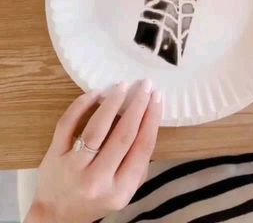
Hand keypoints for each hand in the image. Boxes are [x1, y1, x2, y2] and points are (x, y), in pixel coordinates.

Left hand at [25, 80, 161, 222]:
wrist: (56, 215)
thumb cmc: (95, 199)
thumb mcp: (123, 191)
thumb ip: (138, 165)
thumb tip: (148, 122)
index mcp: (120, 190)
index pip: (142, 148)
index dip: (152, 119)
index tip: (157, 98)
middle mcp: (98, 180)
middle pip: (123, 135)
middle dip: (138, 106)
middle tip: (145, 85)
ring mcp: (74, 167)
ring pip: (96, 128)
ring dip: (112, 102)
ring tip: (123, 86)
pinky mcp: (54, 155)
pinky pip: (68, 123)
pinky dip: (82, 104)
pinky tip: (96, 93)